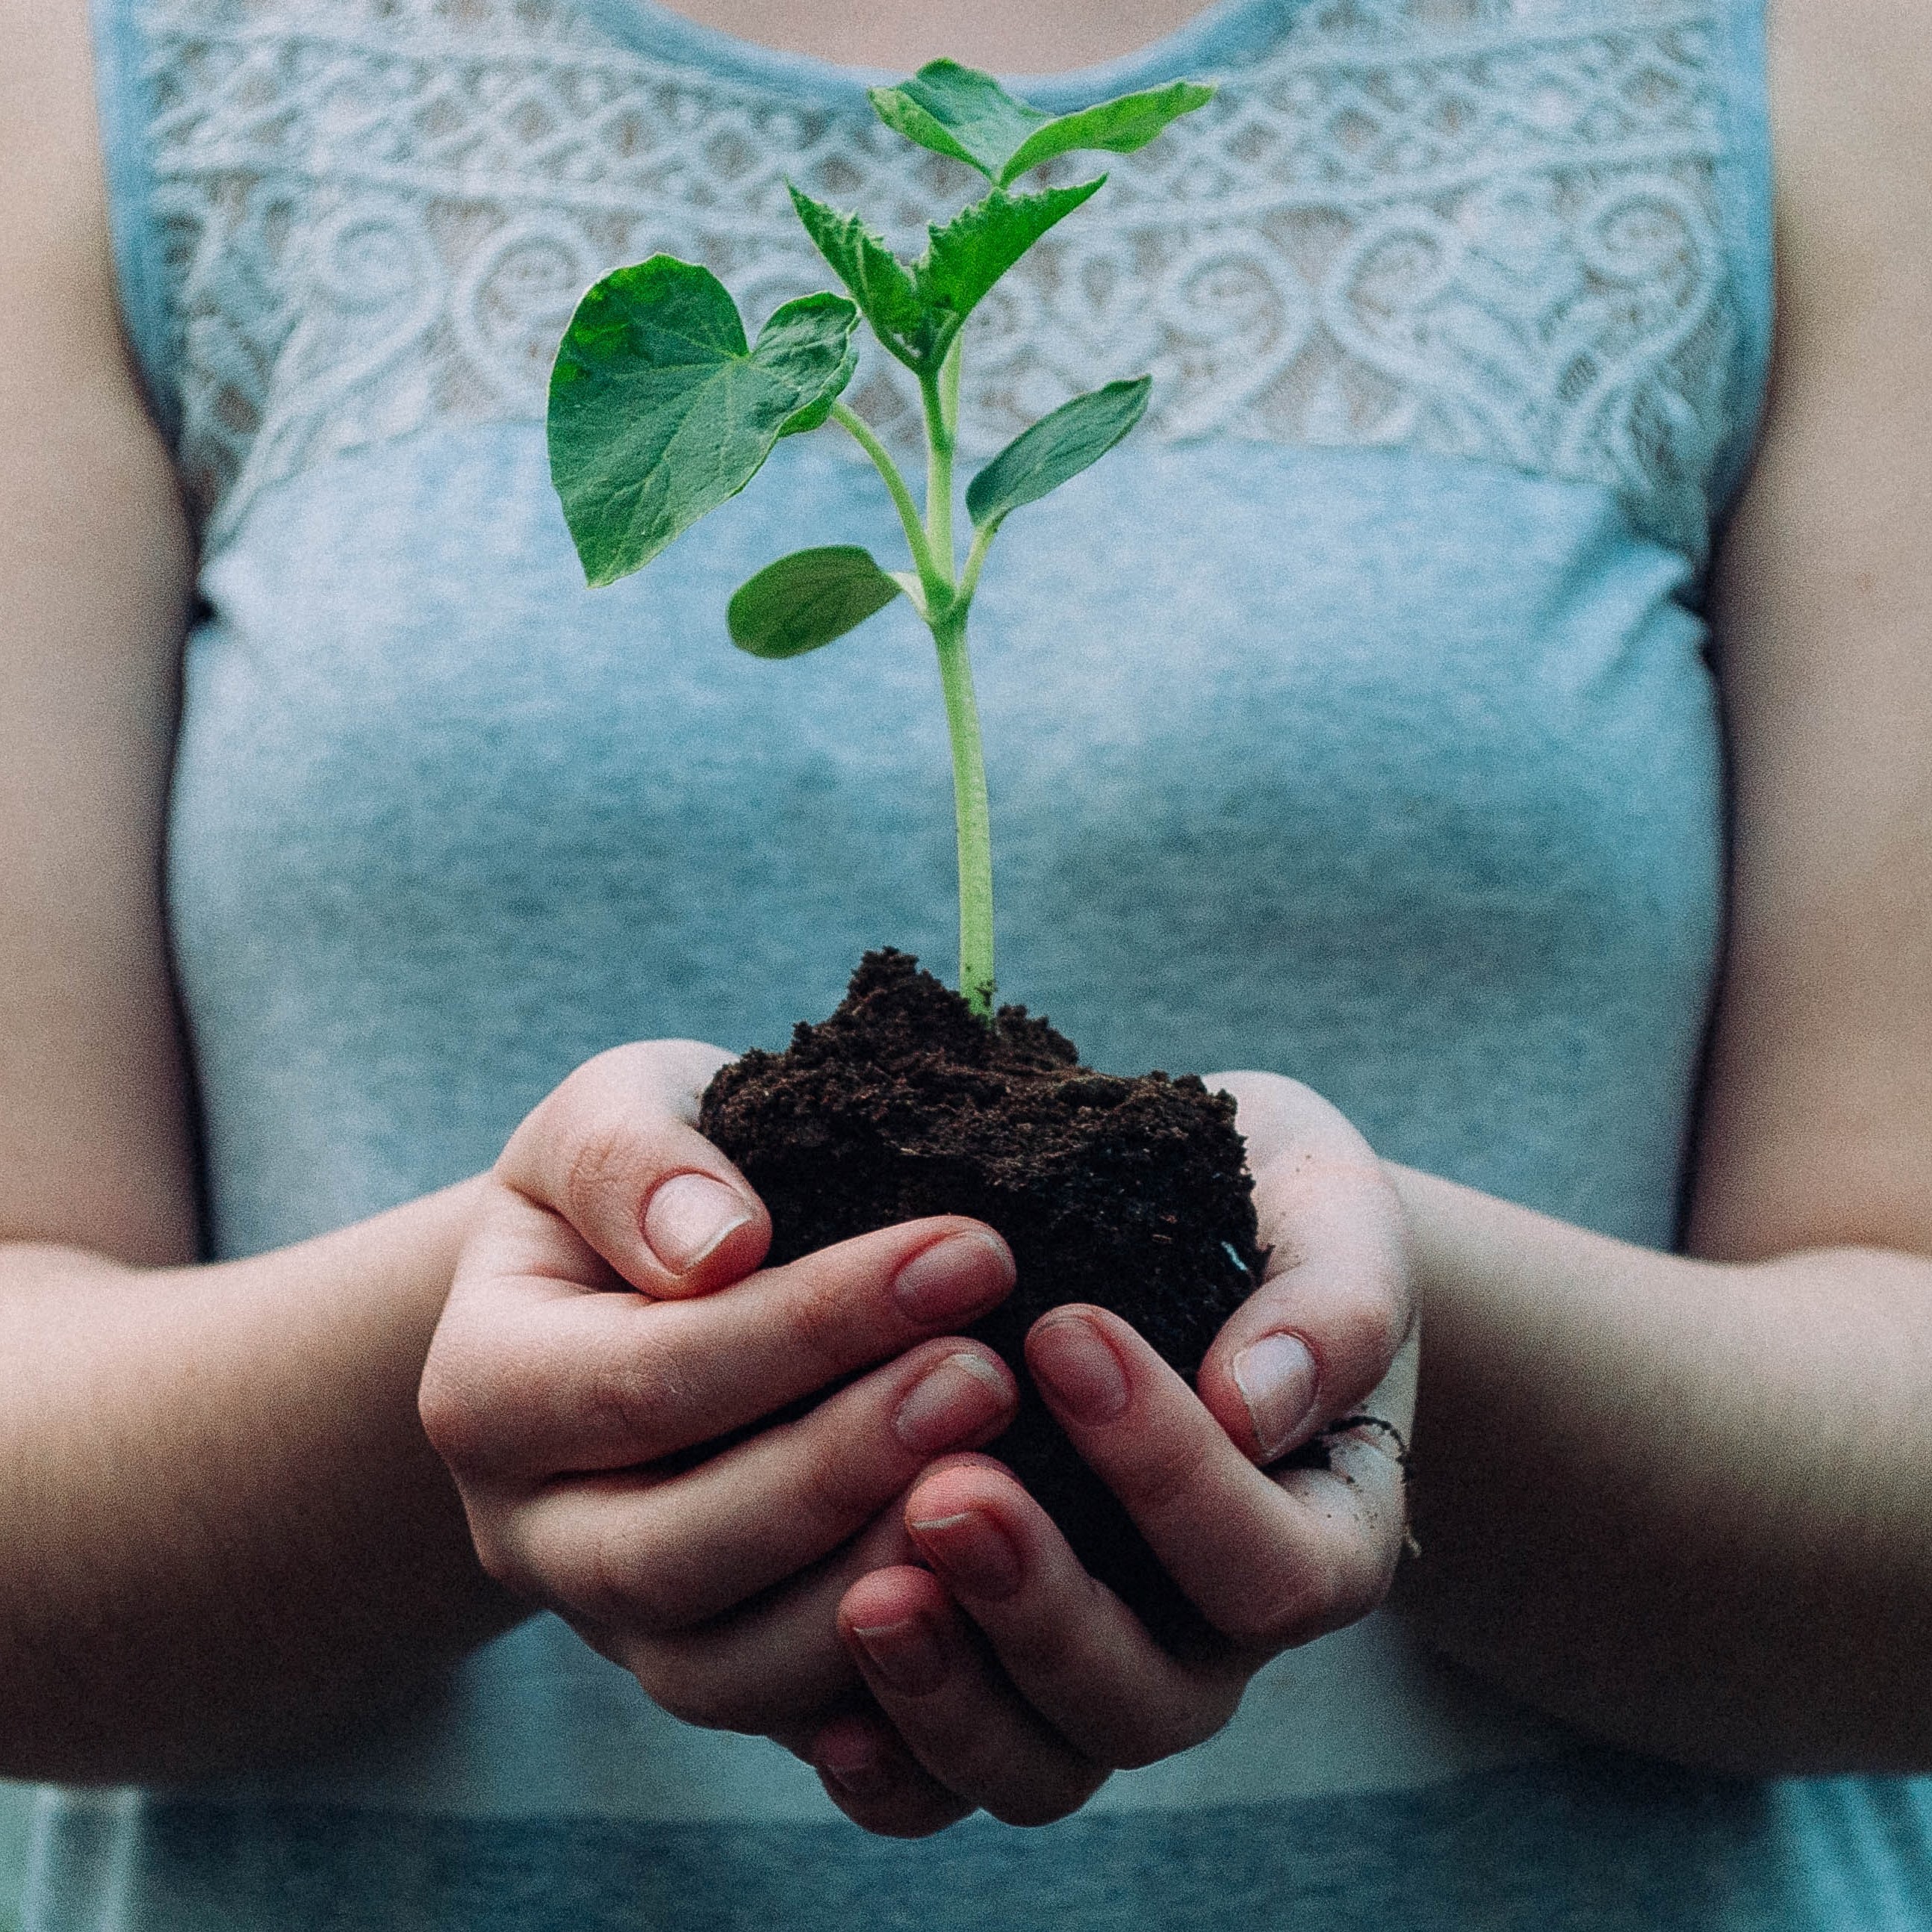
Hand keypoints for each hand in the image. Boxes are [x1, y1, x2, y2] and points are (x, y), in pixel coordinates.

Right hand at [419, 1039, 1021, 1749]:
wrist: (631, 1283)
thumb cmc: (643, 1183)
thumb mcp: (612, 1115)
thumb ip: (637, 1161)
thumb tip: (719, 1244)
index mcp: (488, 1389)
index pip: (648, 1378)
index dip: (813, 1325)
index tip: (971, 1251)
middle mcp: (531, 1532)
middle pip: (674, 1551)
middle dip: (844, 1467)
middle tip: (990, 1375)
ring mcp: (614, 1624)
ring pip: (727, 1672)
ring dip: (872, 1585)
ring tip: (1006, 1484)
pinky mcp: (709, 1670)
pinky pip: (790, 1725)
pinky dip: (891, 1693)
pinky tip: (996, 1608)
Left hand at [808, 1071, 1416, 1836]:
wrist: (1183, 1225)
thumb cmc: (1268, 1209)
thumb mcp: (1328, 1214)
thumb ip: (1331, 1304)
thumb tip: (1254, 1404)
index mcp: (1324, 1533)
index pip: (1272, 1567)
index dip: (1172, 1473)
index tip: (1064, 1331)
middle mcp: (1215, 1637)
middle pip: (1149, 1700)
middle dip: (1043, 1605)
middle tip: (947, 1491)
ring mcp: (1099, 1672)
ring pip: (1042, 1767)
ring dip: (952, 1696)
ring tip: (869, 1599)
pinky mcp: (992, 1680)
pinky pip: (946, 1785)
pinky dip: (894, 1769)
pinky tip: (828, 1721)